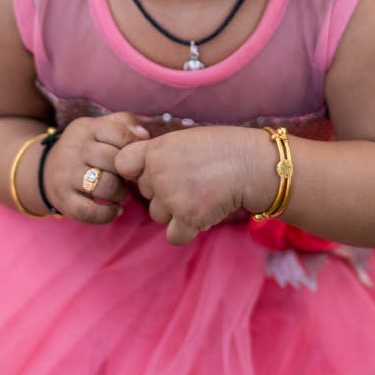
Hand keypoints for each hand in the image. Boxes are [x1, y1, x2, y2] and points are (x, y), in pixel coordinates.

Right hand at [42, 112, 148, 223]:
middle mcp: (74, 149)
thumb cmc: (86, 147)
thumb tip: (144, 135)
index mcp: (85, 128)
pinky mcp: (64, 200)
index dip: (135, 148)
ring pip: (106, 187)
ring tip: (121, 192)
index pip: (120, 135)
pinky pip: (90, 212)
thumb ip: (125, 123)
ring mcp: (66, 175)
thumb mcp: (100, 127)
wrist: (45, 170)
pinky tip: (115, 210)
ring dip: (121, 193)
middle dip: (128, 172)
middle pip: (115, 162)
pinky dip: (108, 214)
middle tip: (129, 177)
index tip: (136, 156)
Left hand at [115, 126, 269, 244]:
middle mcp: (158, 173)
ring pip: (158, 215)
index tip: (154, 169)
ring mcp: (171, 197)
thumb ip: (159, 153)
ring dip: (175, 210)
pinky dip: (187, 229)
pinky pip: (173, 235)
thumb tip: (139, 169)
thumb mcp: (183, 139)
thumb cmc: (222, 147)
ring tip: (201, 193)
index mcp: (155, 149)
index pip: (123, 164)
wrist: (251, 163)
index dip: (136, 169)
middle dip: (163, 190)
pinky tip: (204, 212)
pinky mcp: (187, 219)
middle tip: (192, 179)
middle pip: (146, 193)